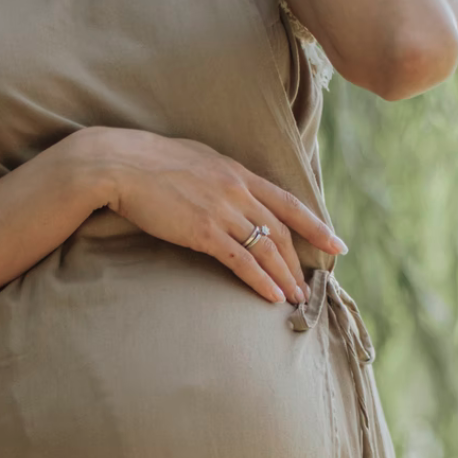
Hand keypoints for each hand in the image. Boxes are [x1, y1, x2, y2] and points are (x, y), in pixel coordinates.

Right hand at [76, 128, 346, 304]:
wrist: (121, 164)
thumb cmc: (149, 162)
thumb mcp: (196, 159)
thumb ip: (219, 176)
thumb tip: (227, 188)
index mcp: (238, 173)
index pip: (288, 202)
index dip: (315, 225)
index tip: (335, 243)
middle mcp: (238, 191)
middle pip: (281, 231)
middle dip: (298, 262)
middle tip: (308, 286)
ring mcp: (223, 211)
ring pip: (266, 249)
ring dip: (284, 277)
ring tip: (295, 298)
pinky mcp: (204, 231)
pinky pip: (241, 261)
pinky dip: (260, 281)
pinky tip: (271, 297)